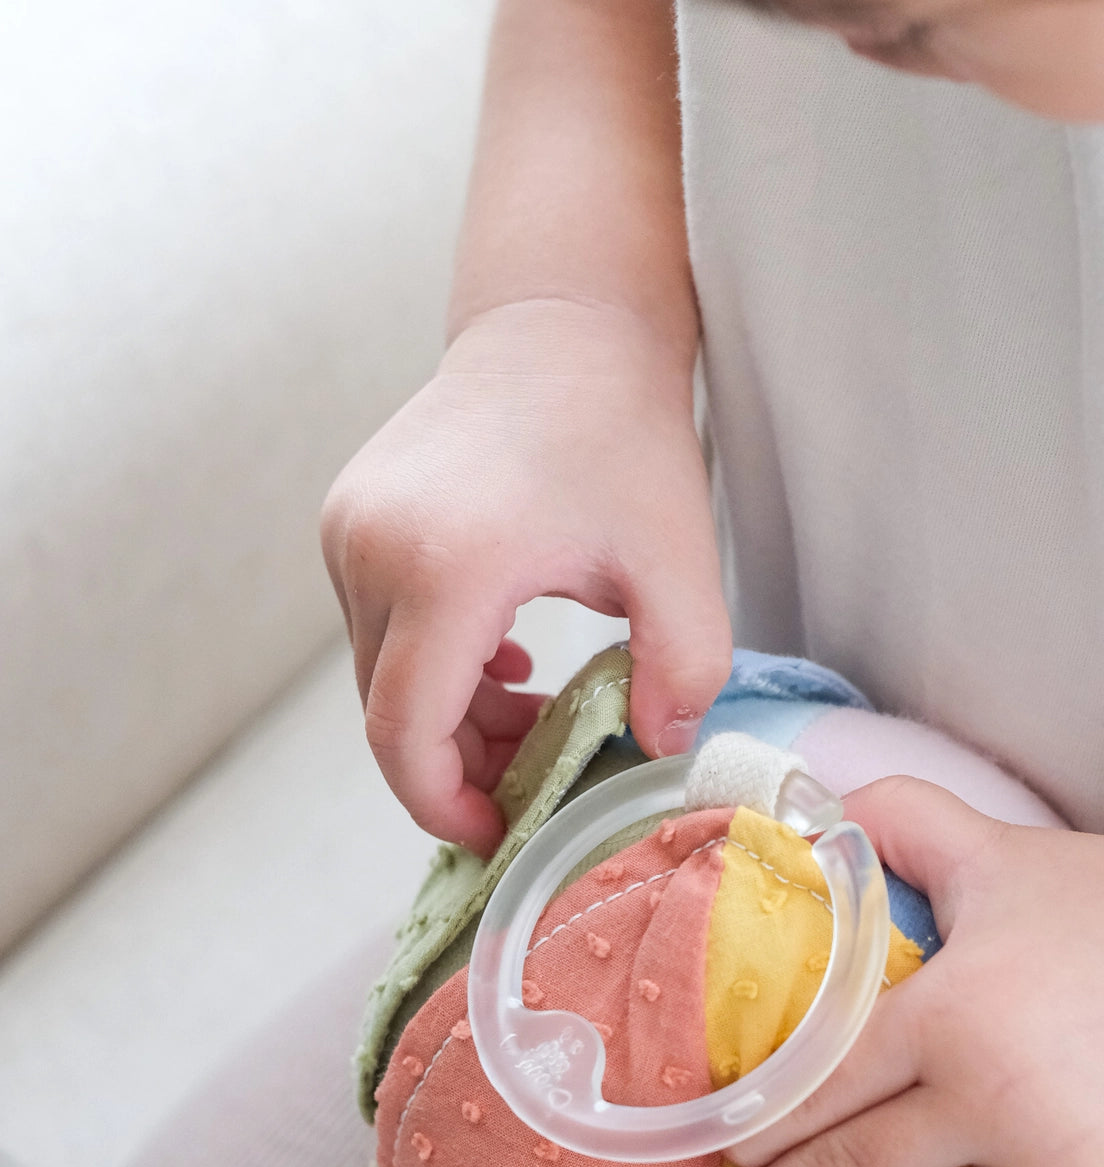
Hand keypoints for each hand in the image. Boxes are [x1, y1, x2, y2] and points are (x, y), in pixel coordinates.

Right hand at [321, 298, 730, 853]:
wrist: (561, 326)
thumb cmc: (621, 433)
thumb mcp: (679, 558)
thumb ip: (684, 668)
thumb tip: (661, 753)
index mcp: (445, 567)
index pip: (406, 732)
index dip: (445, 803)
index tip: (501, 830)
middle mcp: (370, 549)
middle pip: (389, 712)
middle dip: (461, 764)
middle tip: (540, 769)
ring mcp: (347, 530)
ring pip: (382, 673)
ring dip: (453, 715)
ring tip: (538, 708)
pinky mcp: (349, 519)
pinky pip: (378, 628)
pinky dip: (436, 665)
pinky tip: (508, 659)